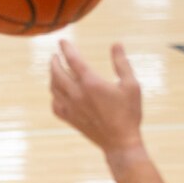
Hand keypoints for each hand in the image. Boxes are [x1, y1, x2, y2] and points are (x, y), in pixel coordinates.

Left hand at [50, 39, 143, 154]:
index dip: (66, 48)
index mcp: (91, 83)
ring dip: (52, 76)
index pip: (73, 60)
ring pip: (53, 88)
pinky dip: (53, 96)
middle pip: (57, 73)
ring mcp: (71, 107)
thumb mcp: (131, 85)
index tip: (62, 41)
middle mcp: (76, 94)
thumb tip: (116, 44)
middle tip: (55, 55)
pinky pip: (54, 104)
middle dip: (54, 61)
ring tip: (55, 70)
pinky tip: (57, 93)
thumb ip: (122, 63)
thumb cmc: (129, 112)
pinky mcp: (69, 119)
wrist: (119, 141)